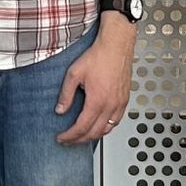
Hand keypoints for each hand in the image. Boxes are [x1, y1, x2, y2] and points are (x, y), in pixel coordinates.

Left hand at [55, 21, 134, 143]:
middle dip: (80, 140)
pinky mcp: (125, 99)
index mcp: (97, 100)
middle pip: (95, 133)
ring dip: (93, 136)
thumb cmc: (98, 56)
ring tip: (82, 136)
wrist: (116, 45)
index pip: (82, 127)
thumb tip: (60, 110)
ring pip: (107, 129)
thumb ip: (66, 95)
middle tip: (69, 140)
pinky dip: (106, 128)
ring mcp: (120, 103)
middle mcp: (111, 105)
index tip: (62, 138)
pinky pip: (116, 121)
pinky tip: (99, 126)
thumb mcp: (74, 74)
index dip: (70, 136)